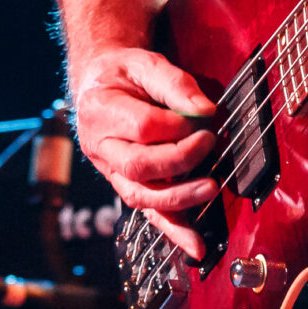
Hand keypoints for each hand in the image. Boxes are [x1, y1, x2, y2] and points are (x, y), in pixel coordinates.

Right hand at [69, 45, 220, 257]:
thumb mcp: (144, 63)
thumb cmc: (123, 73)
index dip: (178, 125)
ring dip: (179, 198)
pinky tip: (195, 246)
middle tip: (210, 143)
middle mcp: (99, 146)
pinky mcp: (125, 185)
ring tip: (210, 188)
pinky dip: (172, 230)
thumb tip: (206, 110)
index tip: (204, 115)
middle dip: (180, 159)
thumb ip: (175, 83)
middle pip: (139, 165)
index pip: (143, 127)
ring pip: (140, 196)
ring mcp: (110, 171)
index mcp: (99, 110)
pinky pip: (146, 212)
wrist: (97, 85)